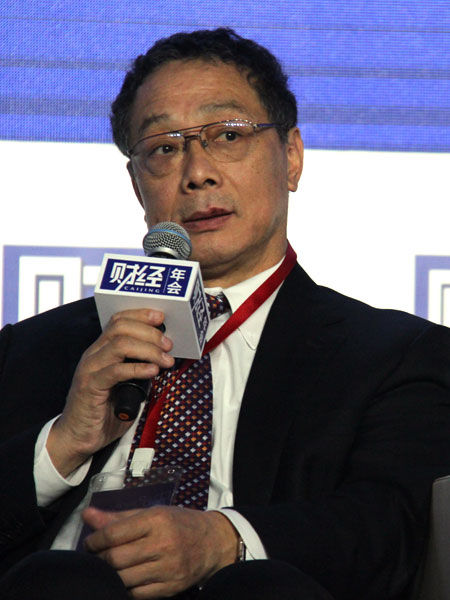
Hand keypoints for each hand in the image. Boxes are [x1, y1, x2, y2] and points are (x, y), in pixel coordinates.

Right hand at [47, 308, 174, 475]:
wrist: (78, 437)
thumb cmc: (105, 411)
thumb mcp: (127, 385)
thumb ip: (139, 369)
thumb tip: (165, 358)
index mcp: (102, 350)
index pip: (118, 320)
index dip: (140, 315)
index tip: (162, 317)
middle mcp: (94, 354)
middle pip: (121, 327)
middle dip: (149, 332)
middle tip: (168, 344)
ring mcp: (90, 369)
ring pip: (119, 344)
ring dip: (148, 349)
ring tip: (165, 359)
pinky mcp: (90, 386)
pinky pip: (115, 370)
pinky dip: (138, 368)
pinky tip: (152, 371)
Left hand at [82, 505, 238, 598]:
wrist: (213, 542)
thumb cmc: (179, 523)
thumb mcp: (152, 513)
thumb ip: (119, 517)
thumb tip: (87, 515)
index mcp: (156, 520)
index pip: (114, 533)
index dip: (95, 540)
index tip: (90, 542)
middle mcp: (162, 543)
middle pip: (116, 558)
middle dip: (99, 559)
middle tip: (94, 556)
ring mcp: (167, 568)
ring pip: (124, 578)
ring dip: (109, 575)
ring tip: (107, 568)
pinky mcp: (170, 587)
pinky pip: (137, 594)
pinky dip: (125, 588)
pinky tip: (124, 579)